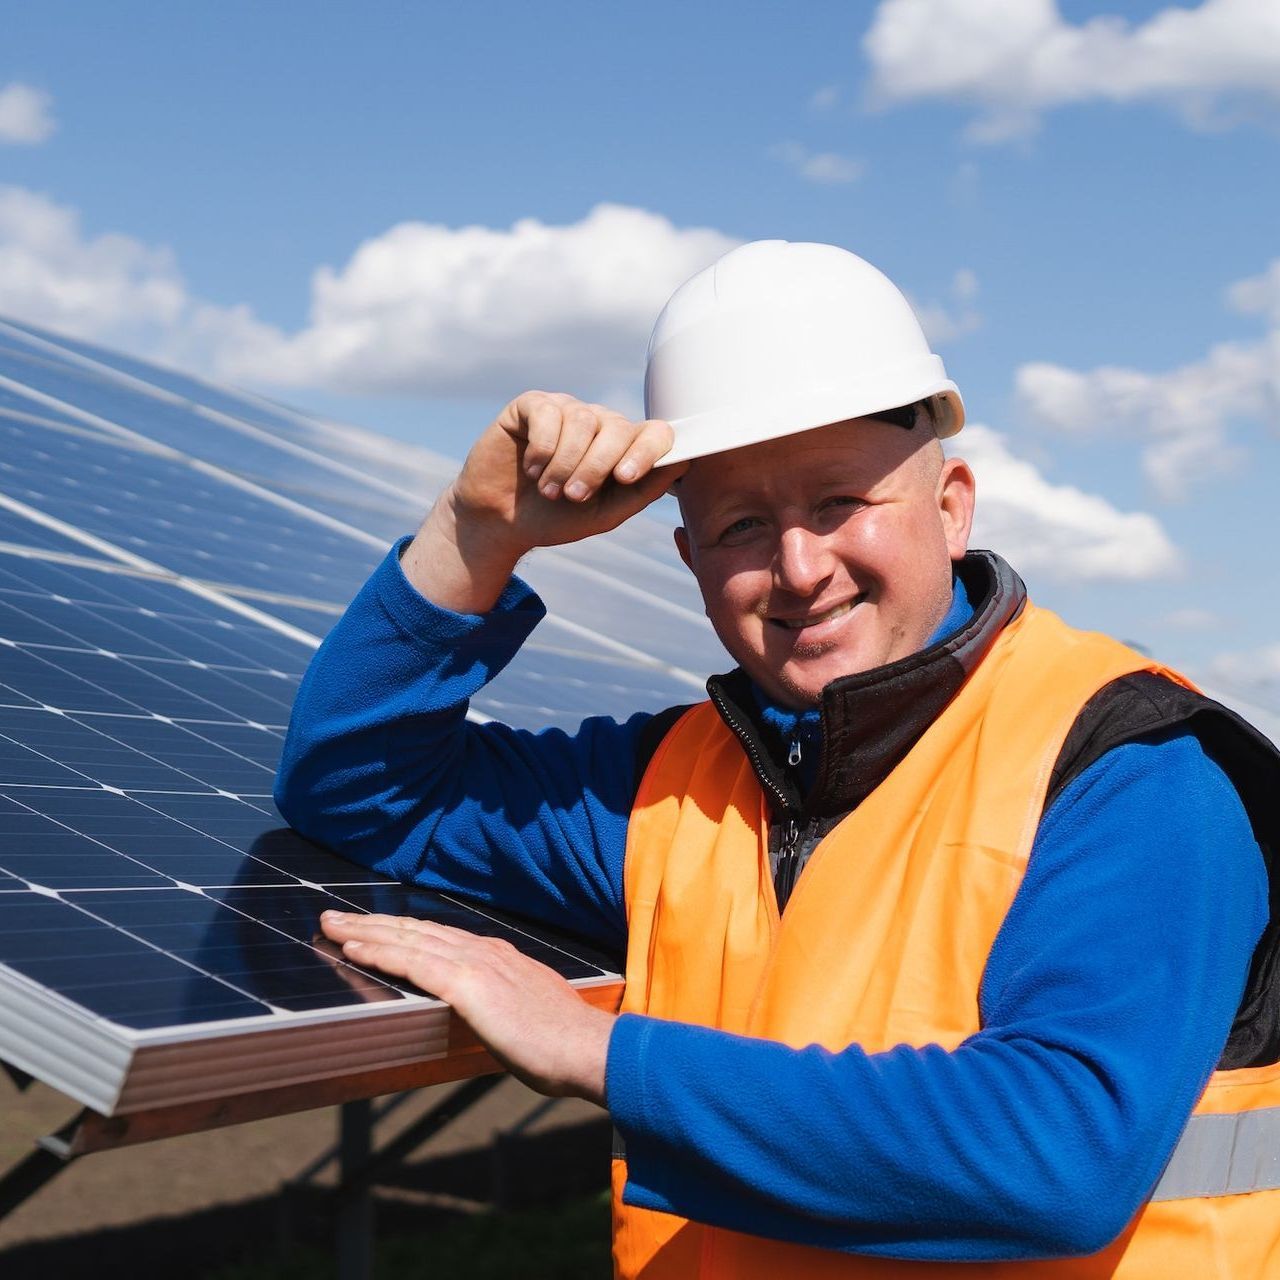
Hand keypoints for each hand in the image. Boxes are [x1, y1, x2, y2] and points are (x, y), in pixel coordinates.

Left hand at [320, 910, 613, 1104]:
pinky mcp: (469, 986)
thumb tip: (491, 1015)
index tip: (372, 926)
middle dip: (372, 923)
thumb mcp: (529, 1014)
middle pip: (415, 931)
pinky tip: (355, 950)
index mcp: (498, 956)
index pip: (437, 936)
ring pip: (408, 941)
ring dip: (365, 932)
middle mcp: (484, 951)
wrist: (588, 1047)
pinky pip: (414, 965)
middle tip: (334, 917)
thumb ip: (503, 1006)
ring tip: (331, 927)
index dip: (401, 930)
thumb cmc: (564, 1043)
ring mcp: (476, 965)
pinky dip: (381, 954)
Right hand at [402, 392, 686, 612]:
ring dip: (565, 464)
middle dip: (596, 466)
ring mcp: (566, 410)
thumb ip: (642, 491)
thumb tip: (683, 464)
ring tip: (549, 490)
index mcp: (624, 448)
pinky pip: (548, 414)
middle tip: (575, 496)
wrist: (501, 521)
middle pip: (617, 427)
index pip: (655, 432)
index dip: (647, 451)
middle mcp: (599, 422)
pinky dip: (542, 448)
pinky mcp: (532, 405)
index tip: (625, 477)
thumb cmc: (556, 518)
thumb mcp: (604, 514)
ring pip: (581, 422)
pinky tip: (531, 469)